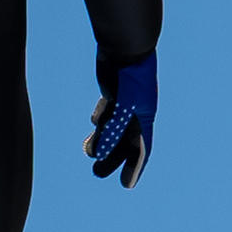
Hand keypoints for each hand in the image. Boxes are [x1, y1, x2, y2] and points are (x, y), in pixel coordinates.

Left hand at [85, 56, 157, 187]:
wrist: (125, 46)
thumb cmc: (128, 76)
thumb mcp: (122, 106)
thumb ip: (112, 129)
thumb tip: (100, 153)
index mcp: (144, 118)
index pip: (140, 149)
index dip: (134, 168)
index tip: (125, 185)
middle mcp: (136, 113)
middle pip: (125, 142)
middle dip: (113, 159)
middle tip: (97, 173)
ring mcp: (125, 103)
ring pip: (114, 128)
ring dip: (102, 141)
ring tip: (87, 151)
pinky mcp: (114, 93)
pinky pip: (109, 112)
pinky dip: (101, 121)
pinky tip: (94, 125)